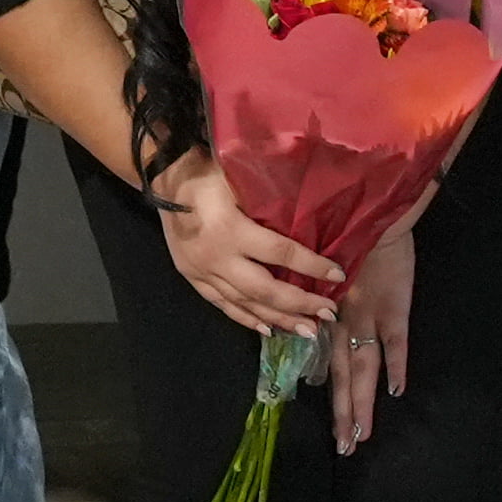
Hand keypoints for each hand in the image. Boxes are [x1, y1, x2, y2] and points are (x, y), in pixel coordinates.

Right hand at [146, 147, 346, 340]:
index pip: (281, 253)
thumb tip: (312, 216)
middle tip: (328, 314)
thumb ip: (269, 200)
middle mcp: (217, 257)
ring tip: (308, 330)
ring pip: (245, 304)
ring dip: (279, 319)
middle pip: (265, 290)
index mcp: (231, 229)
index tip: (339, 275)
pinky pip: (223, 305)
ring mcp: (202, 272)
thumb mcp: (240, 178)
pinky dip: (246, 319)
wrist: (162, 176)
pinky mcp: (192, 277)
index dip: (312, 266)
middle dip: (300, 304)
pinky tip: (268, 329)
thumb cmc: (207, 170)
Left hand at [324, 220, 421, 444]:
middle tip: (347, 447)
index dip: (332, 395)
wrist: (370, 207)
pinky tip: (397, 390)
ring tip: (363, 435)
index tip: (334, 424)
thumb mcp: (318, 266)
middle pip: (345, 375)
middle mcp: (343, 320)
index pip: (328, 363)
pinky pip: (396, 341)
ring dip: (364, 403)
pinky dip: (397, 365)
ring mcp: (370, 315)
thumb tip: (306, 314)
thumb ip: (315, 292)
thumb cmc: (339, 228)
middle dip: (346, 413)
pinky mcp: (395, 304)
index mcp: (326, 312)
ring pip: (365, 367)